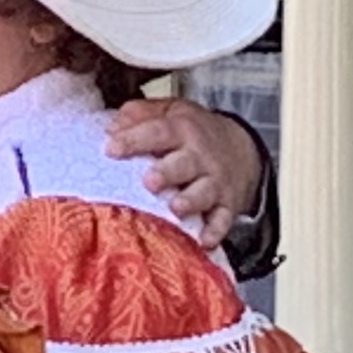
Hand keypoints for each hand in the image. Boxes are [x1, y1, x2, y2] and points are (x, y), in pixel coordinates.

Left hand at [103, 95, 263, 249]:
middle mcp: (199, 156)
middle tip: (149, 181)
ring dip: (190, 201)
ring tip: (176, 208)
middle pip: (184, 163)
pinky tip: (203, 241)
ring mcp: (214, 182)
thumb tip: (110, 128)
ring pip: (203, 192)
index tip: (111, 149)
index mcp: (182, 130)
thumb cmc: (193, 133)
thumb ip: (139, 114)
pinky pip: (222, 219)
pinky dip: (214, 231)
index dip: (134, 139)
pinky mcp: (226, 205)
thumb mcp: (170, 112)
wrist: (241, 149)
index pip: (157, 132)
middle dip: (167, 172)